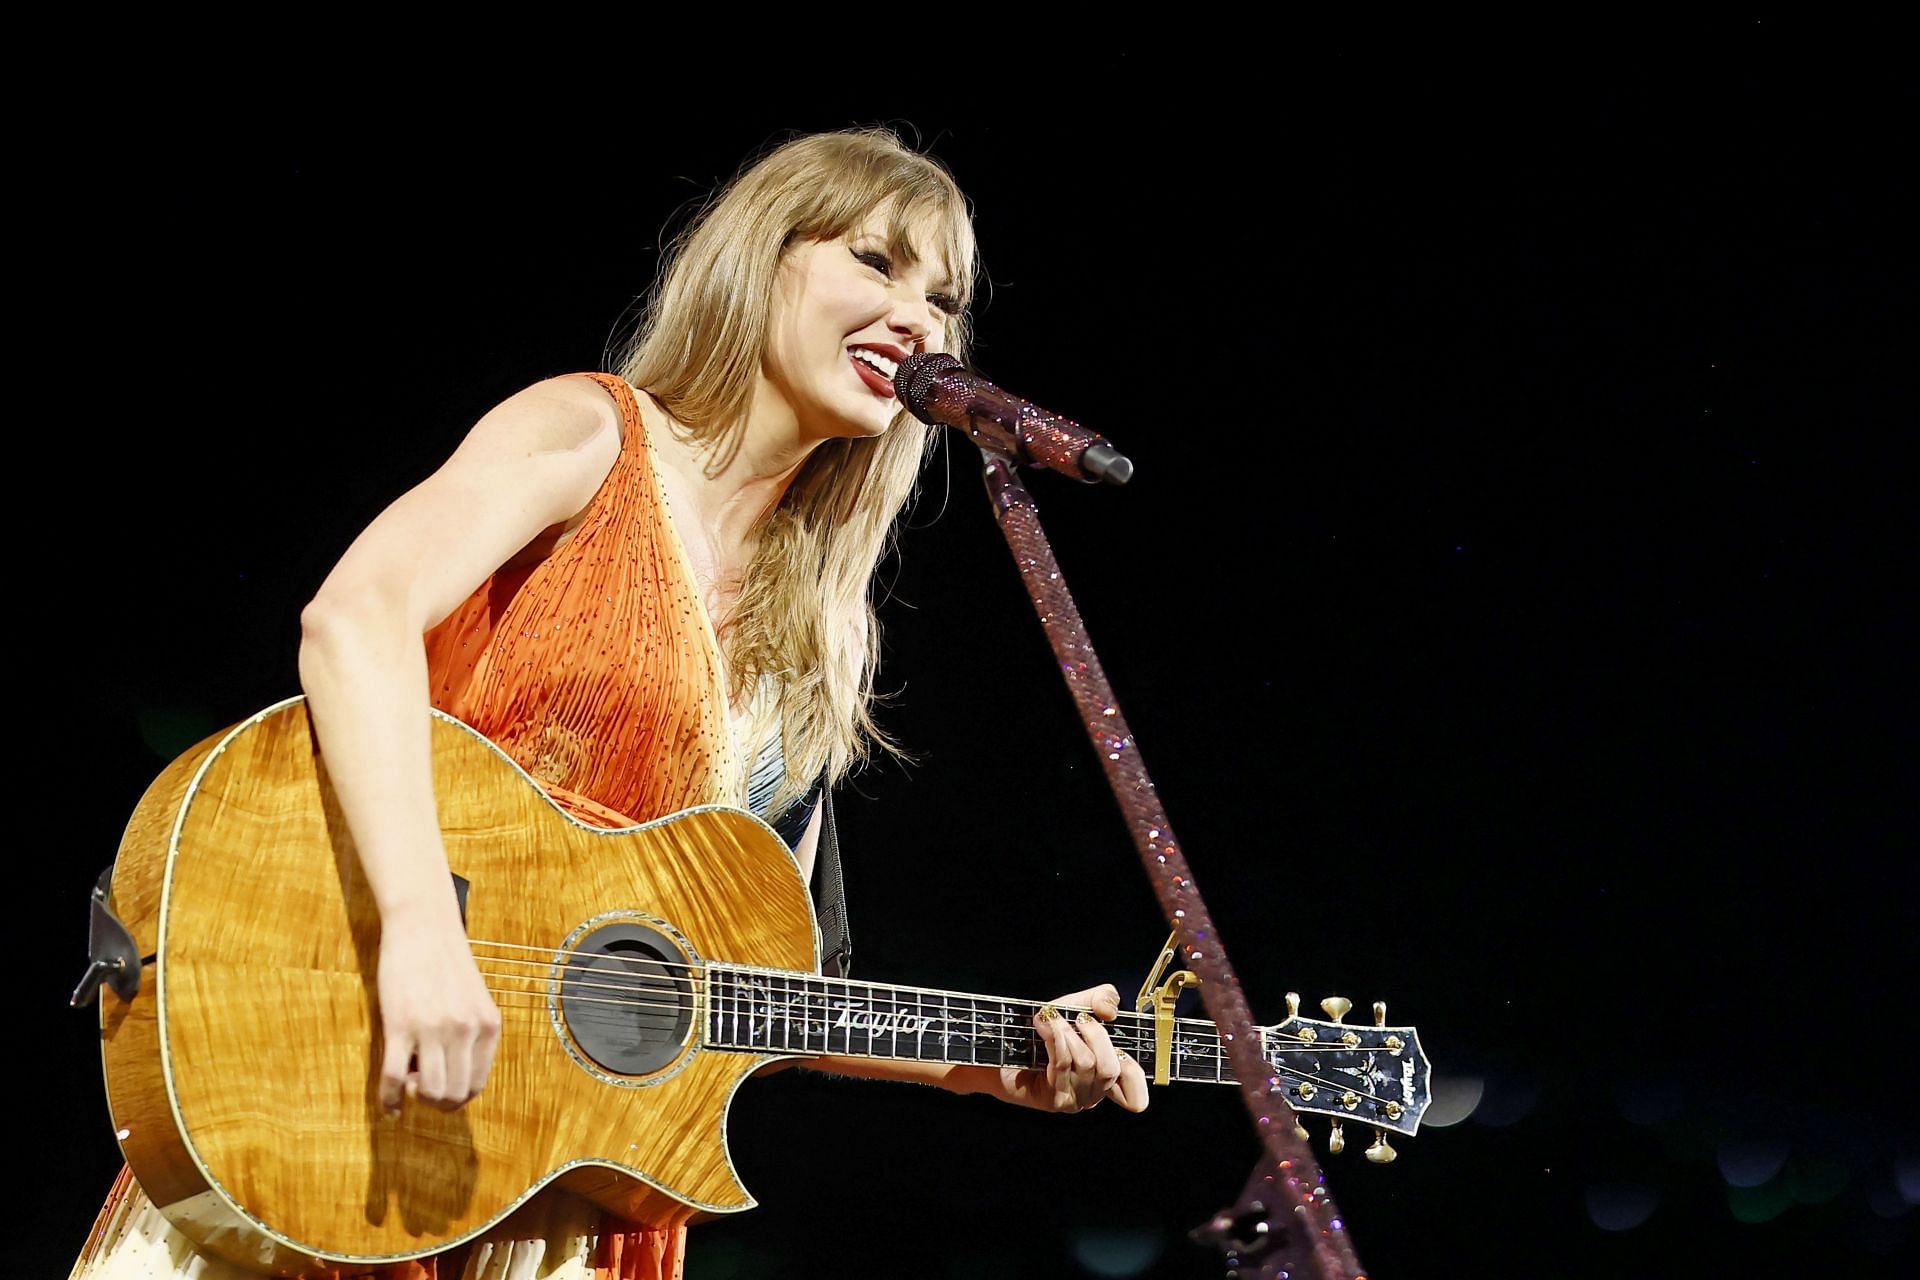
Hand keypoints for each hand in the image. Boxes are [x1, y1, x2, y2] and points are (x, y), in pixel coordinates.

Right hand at [374, 900, 501, 1113]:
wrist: (422, 925)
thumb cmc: (446, 961)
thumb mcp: (474, 999)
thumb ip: (472, 1034)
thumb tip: (457, 1075)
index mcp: (488, 1025)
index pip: (478, 1084)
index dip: (458, 1097)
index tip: (443, 1091)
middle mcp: (465, 1030)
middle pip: (455, 1094)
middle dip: (437, 1103)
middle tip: (421, 1089)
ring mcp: (433, 1029)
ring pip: (428, 1091)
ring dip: (415, 1099)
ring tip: (406, 1085)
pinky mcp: (399, 1024)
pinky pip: (393, 1077)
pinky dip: (389, 1099)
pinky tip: (388, 1105)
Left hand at [998, 984, 1148, 1113]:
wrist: (1002, 1045)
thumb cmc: (1043, 1029)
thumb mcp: (1076, 1006)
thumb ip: (1101, 999)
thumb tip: (1110, 1013)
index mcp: (1104, 1077)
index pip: (1134, 1095)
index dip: (1134, 1077)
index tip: (1120, 1048)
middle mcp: (1093, 1095)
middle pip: (1111, 1069)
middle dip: (1096, 1036)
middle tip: (1079, 1019)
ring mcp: (1074, 1101)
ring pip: (1085, 1064)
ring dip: (1068, 1033)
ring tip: (1053, 1019)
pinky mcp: (1053, 1100)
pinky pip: (1062, 1064)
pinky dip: (1055, 1038)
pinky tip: (1044, 1024)